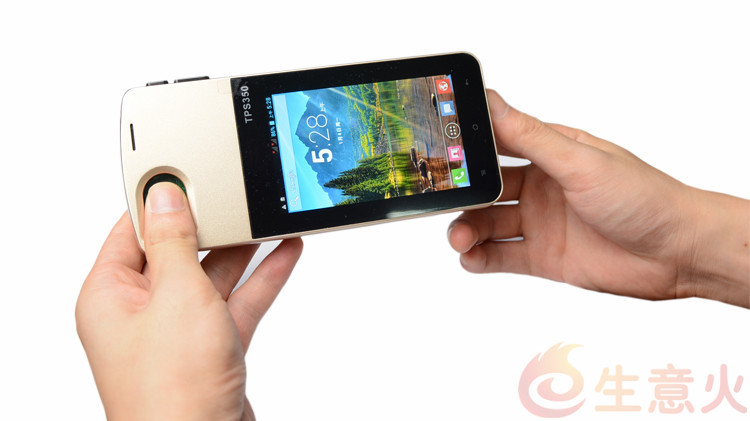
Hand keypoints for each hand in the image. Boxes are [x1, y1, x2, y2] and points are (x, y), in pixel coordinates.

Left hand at [76, 182, 302, 419]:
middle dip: (210, 224)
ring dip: (242, 250)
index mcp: (110, 295)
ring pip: (211, 277)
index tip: (186, 172)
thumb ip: (175, 241)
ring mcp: (177, 332)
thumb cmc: (171, 388)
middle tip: (236, 192)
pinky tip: (284, 254)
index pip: (131, 230)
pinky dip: (260, 279)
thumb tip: (165, 196)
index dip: (159, 200)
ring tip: (267, 218)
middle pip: (176, 251)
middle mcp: (139, 313)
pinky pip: (235, 303)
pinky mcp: (210, 348)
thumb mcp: (176, 294)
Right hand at [448, 90, 748, 306]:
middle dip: (462, 195)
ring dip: (467, 229)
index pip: (499, 144)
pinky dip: (480, 258)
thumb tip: (492, 101)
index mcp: (551, 153)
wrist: (676, 253)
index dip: (469, 149)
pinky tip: (471, 258)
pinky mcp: (544, 258)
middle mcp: (542, 187)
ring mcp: (541, 223)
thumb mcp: (579, 162)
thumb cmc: (642, 197)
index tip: (441, 153)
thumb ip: (531, 137)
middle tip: (442, 201)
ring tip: (459, 238)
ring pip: (488, 224)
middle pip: (487, 188)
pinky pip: (501, 256)